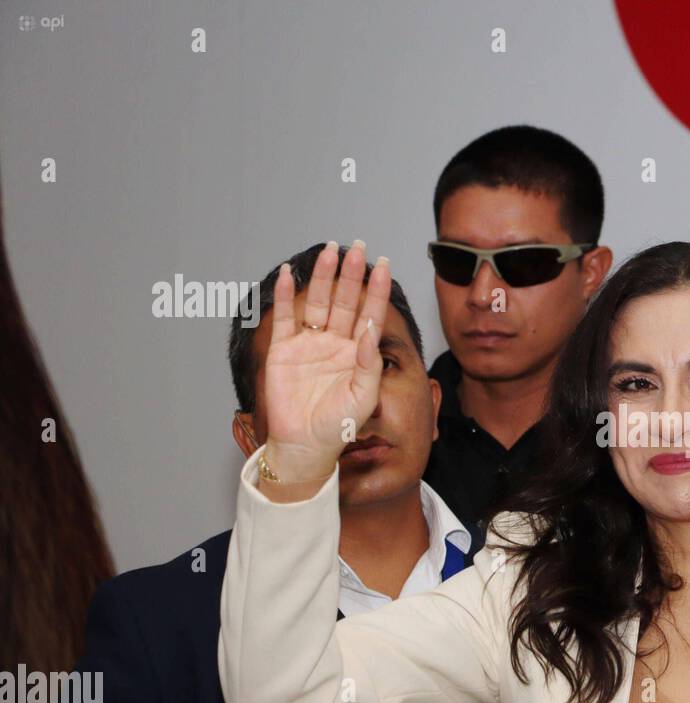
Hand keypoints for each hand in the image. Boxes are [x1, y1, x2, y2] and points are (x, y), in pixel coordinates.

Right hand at [262, 241, 391, 482]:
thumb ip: (369, 364)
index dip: (376, 290)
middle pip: (345, 300)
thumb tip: (370, 329)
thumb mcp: (363, 397)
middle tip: (359, 247)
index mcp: (358, 352)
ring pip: (319, 302)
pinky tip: (290, 274)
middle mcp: (335, 342)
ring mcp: (309, 343)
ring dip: (325, 277)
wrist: (304, 445)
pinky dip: (286, 296)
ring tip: (331, 252)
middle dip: (352, 274)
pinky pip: (286, 317)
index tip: (384, 265)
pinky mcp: (283, 349)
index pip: (370, 313)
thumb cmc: (338, 426)